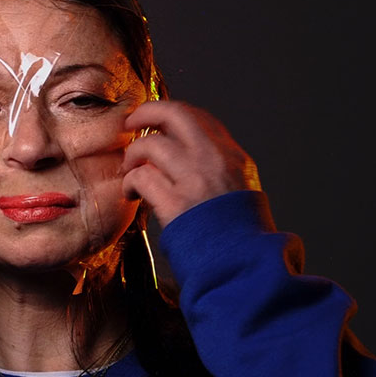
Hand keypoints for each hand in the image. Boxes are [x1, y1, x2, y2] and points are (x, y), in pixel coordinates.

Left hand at [121, 101, 261, 227]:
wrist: (246, 263)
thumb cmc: (242, 233)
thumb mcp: (243, 188)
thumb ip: (218, 168)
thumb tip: (186, 155)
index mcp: (232, 156)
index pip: (197, 118)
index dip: (170, 115)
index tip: (155, 121)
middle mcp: (214, 160)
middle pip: (174, 114)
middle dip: (146, 113)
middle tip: (131, 123)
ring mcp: (195, 179)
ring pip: (151, 145)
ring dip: (133, 155)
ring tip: (129, 170)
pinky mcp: (176, 203)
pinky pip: (141, 177)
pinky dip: (129, 183)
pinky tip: (131, 194)